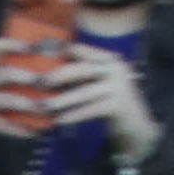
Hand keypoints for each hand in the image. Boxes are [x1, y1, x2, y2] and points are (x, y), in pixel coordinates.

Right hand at [0, 39, 52, 158]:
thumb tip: (37, 71)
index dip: (14, 44)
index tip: (34, 48)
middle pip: (5, 73)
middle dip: (27, 76)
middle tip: (46, 82)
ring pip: (5, 99)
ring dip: (26, 103)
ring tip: (43, 107)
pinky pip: (0, 124)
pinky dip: (16, 129)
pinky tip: (30, 133)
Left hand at [47, 43, 161, 162]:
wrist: (135, 124)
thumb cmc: (108, 102)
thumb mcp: (96, 84)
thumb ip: (79, 77)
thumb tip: (48, 75)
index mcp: (108, 60)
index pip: (84, 51)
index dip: (66, 50)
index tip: (44, 50)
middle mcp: (115, 69)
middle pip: (83, 69)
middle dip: (59, 75)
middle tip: (39, 82)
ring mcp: (118, 86)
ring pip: (85, 92)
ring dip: (62, 100)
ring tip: (43, 106)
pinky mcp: (118, 105)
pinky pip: (91, 109)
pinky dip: (73, 115)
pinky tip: (58, 120)